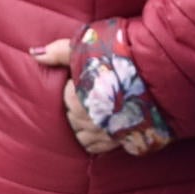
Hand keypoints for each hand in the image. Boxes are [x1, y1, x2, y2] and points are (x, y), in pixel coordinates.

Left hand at [30, 35, 118, 154]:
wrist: (160, 74)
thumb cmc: (122, 58)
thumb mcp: (86, 46)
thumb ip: (58, 52)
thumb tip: (34, 53)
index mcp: (77, 97)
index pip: (66, 96)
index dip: (76, 85)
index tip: (88, 78)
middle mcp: (88, 119)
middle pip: (72, 116)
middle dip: (79, 104)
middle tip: (94, 92)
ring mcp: (104, 133)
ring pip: (82, 133)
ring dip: (85, 124)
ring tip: (97, 109)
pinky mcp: (119, 142)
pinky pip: (96, 147)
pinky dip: (96, 139)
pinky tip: (103, 127)